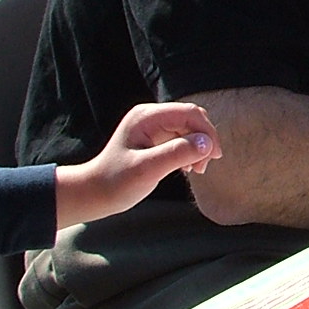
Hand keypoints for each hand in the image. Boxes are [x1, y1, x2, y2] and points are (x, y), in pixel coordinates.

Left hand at [55, 101, 220, 227]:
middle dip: (204, 140)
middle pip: (192, 119)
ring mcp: (153, 127)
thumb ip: (177, 153)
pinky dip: (190, 152)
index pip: (189, 113)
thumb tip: (207, 143)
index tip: (214, 157)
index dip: (207, 132)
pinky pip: (182, 139)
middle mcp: (150, 117)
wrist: (95, 194)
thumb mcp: (147, 169)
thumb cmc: (116, 182)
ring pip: (189, 129)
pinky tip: (187, 169)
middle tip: (204, 167)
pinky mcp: (155, 140)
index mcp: (147, 117)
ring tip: (196, 171)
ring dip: (198, 148)